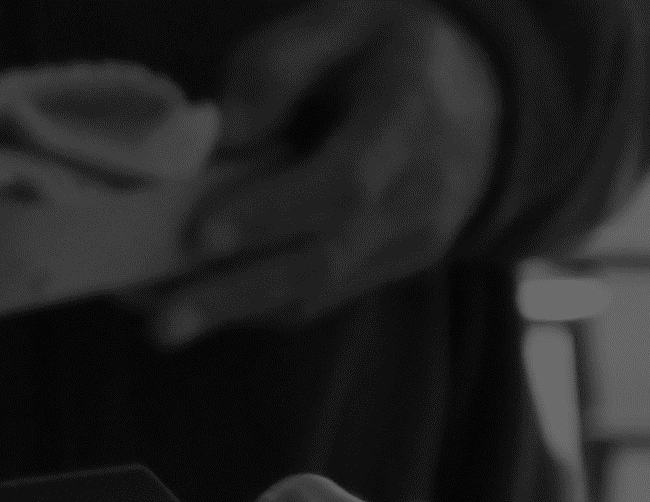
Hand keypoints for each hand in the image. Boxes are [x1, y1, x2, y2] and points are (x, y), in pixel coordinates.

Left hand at [138, 0, 502, 348]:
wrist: (485, 92)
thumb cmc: (395, 47)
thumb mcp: (344, 18)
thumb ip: (278, 65)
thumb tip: (223, 134)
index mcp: (411, 115)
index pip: (345, 181)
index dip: (273, 213)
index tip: (202, 234)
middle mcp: (423, 190)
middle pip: (327, 256)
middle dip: (239, 292)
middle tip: (164, 323)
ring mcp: (416, 238)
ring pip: (322, 290)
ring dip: (239, 311)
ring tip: (165, 321)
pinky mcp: (399, 265)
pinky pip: (325, 296)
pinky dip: (260, 305)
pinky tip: (203, 303)